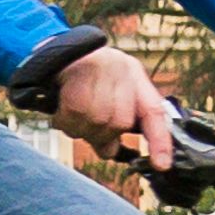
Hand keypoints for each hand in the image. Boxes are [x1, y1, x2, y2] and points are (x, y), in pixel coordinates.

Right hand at [45, 42, 182, 167]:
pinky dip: (65, 122)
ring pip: (96, 122)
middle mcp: (121, 70)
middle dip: (101, 134)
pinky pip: (74, 116)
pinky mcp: (76, 74)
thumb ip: (115, 120)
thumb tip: (110, 151)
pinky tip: (61, 112)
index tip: (161, 165)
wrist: (53, 50)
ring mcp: (100, 70)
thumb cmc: (82, 74)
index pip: (154, 112)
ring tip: (72, 117)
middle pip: (119, 123)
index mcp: (134, 76)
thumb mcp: (107, 89)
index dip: (159, 141)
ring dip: (80, 128)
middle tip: (88, 130)